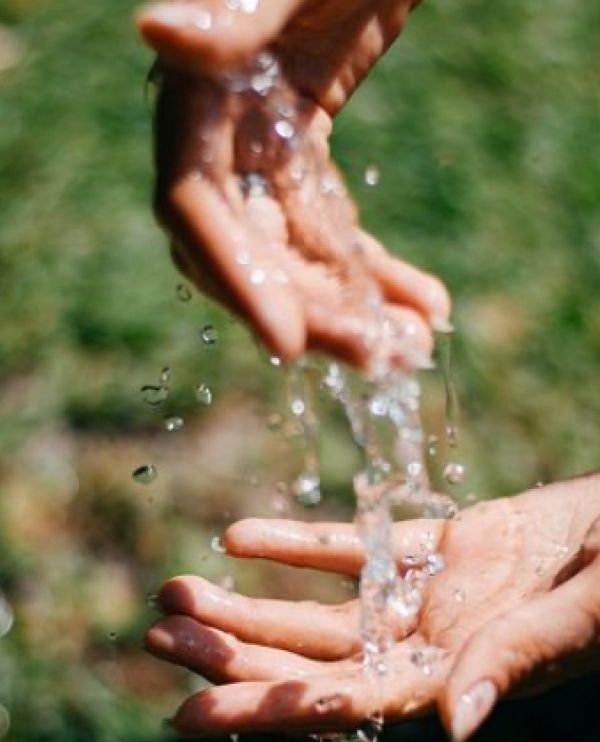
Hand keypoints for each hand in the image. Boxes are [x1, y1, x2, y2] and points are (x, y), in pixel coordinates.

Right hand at [136, 1, 449, 365]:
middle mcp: (218, 135)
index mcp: (195, 97)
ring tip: (416, 348)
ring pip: (301, 255)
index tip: (286, 345)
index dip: (235, 279)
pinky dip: (380, 272)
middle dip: (317, 313)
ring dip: (359, 308)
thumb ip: (228, 16)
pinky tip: (426, 305)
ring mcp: (262, 150)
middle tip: (383, 361)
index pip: (195, 210)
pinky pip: (336, 231)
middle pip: (257, 252)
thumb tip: (156, 36)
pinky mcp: (303, 155)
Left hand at [146, 475, 599, 740]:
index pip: (345, 703)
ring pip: (322, 607)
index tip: (187, 711)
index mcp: (460, 678)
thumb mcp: (581, 616)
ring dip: (250, 600)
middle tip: (158, 633)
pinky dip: (298, 542)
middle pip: (314, 658)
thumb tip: (457, 724)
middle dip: (235, 650)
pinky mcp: (439, 548)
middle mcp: (433, 647)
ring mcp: (430, 597)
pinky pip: (357, 545)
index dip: (267, 709)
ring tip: (176, 591)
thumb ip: (517, 661)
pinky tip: (239, 536)